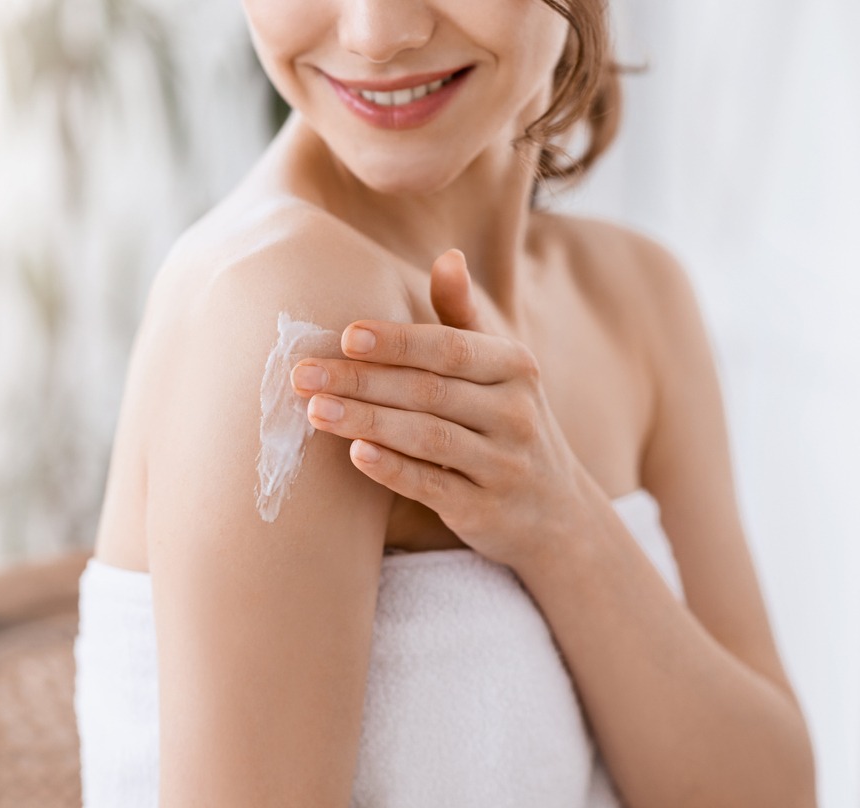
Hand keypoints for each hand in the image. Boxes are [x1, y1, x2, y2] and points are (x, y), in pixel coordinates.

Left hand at [290, 249, 590, 567]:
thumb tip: (448, 255)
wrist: (556, 510)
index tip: (346, 336)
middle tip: (303, 375)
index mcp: (514, 366)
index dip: (397, 342)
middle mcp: (515, 413)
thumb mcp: (499, 367)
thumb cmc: (507, 421)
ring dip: (367, 422)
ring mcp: (503, 465)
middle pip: (429, 392)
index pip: (449, 349)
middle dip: (362, 381)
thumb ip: (464, 317)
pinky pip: (434, 487)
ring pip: (428, 438)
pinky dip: (394, 470)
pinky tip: (356, 455)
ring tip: (315, 411)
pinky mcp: (485, 511)